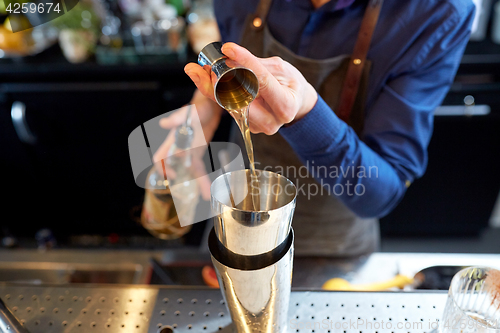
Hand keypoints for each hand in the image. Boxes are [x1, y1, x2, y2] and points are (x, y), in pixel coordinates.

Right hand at [152, 90, 221, 199]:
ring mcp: (189, 152)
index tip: (172, 175)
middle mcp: (179, 148)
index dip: (162, 168)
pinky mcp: (198, 153)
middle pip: (175, 169)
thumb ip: (177, 118)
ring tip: (205, 196)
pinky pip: (199, 169)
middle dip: (180, 182)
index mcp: (173, 140)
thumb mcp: (189, 112)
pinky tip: (210, 189)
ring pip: (188, 172)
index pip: (160, 157)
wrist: (210, 106)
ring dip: (196, 184)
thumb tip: (163, 124)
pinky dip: (203, 179)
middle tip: (187, 193)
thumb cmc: (197, 108)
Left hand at [184, 42, 317, 134]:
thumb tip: (229, 57)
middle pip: (240, 101)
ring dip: (210, 88)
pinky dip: (215, 93)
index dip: (244, 63)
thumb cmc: (290, 84)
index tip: (228, 48)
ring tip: (197, 71)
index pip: (262, 81)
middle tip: (203, 66)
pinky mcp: (247, 126)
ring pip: (229, 106)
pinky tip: (204, 79)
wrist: (295, 103)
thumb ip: (256, 64)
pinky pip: (228, 108)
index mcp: (286, 106)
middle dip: (219, 82)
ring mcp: (258, 127)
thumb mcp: (280, 68)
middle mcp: (272, 121)